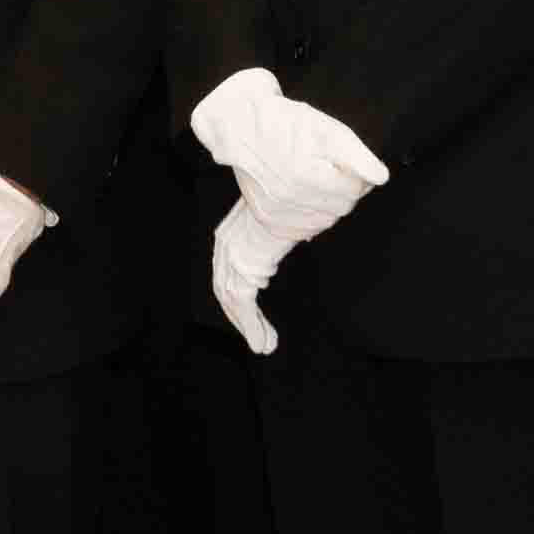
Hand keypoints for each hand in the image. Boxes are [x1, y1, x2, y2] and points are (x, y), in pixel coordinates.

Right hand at [189, 66, 386, 247]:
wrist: (242, 128)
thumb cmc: (285, 123)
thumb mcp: (325, 129)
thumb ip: (356, 155)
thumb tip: (380, 177)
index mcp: (305, 175)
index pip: (353, 191)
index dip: (358, 177)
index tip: (349, 165)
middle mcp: (288, 198)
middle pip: (340, 209)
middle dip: (345, 191)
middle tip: (334, 171)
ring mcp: (276, 212)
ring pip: (324, 221)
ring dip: (329, 204)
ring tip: (318, 180)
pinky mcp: (268, 219)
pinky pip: (303, 230)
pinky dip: (310, 217)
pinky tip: (306, 197)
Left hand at [208, 193, 290, 354]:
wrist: (292, 188)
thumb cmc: (298, 192)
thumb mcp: (293, 211)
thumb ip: (295, 225)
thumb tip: (306, 232)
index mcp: (235, 227)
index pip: (230, 267)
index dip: (239, 293)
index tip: (253, 312)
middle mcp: (228, 241)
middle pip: (227, 287)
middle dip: (241, 316)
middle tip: (261, 336)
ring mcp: (231, 256)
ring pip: (233, 301)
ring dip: (248, 326)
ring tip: (266, 345)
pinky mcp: (241, 269)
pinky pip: (242, 305)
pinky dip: (251, 326)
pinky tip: (264, 343)